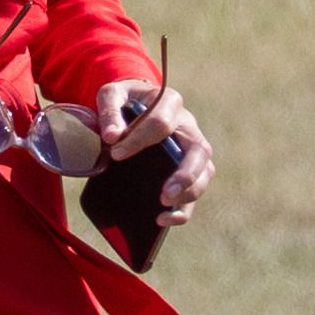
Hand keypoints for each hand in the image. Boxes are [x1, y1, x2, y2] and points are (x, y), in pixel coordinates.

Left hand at [83, 78, 213, 224]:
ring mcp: (193, 148)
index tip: (116, 154)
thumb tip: (111, 135)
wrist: (135, 105)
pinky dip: (184, 208)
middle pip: (198, 150)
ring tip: (165, 207)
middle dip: (184, 175)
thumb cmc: (125, 102)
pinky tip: (164, 219)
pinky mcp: (191, 168)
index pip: (161, 123)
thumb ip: (110, 110)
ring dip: (190, 192)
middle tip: (164, 195)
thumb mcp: (112, 94)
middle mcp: (188, 126)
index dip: (138, 140)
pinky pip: (197, 189)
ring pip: (205, 172)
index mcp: (169, 103)